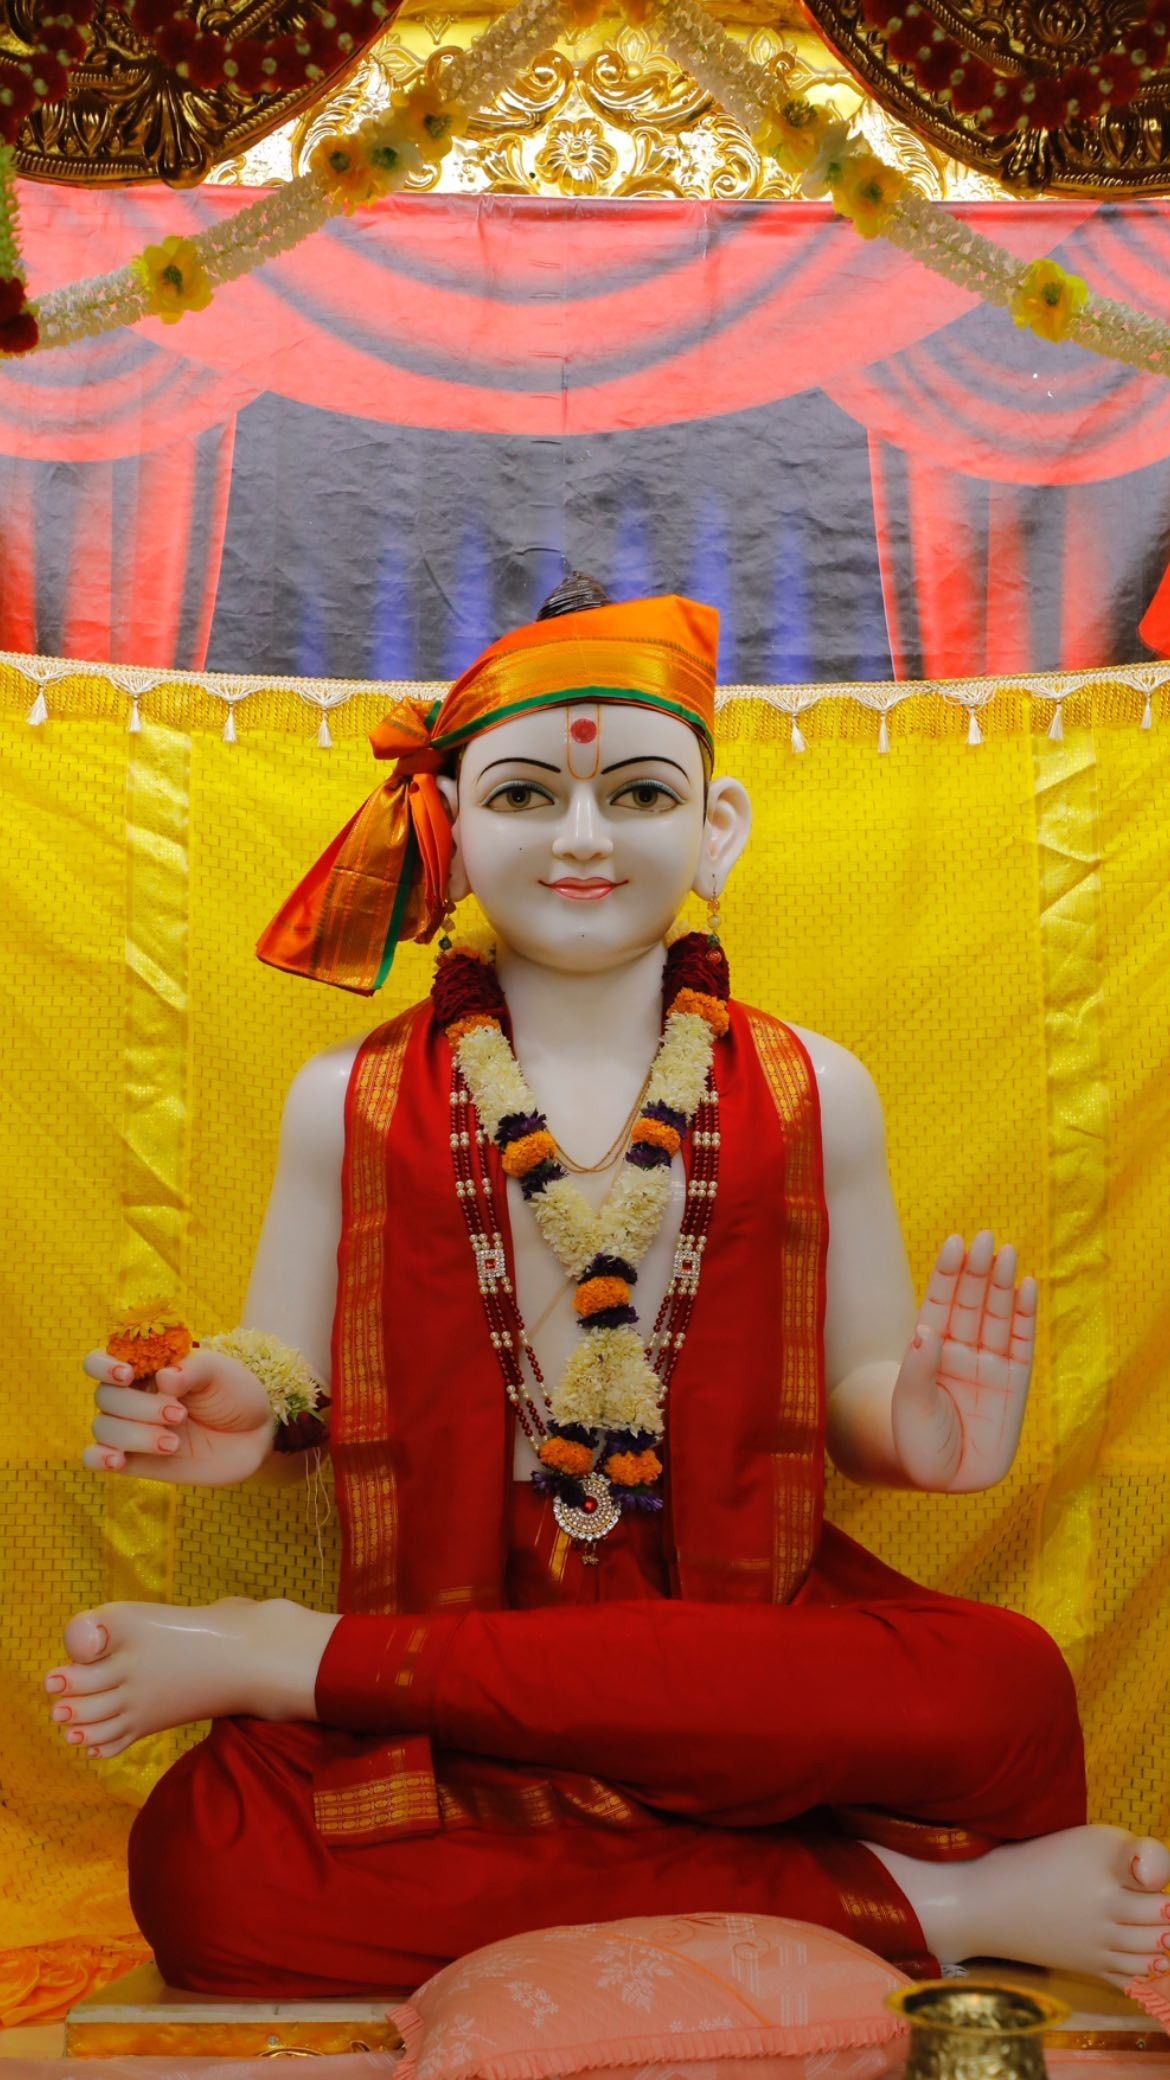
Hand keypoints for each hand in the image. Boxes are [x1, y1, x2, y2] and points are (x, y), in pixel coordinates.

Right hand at [82, 1345, 275, 1485]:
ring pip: (103, 1428)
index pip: (100, 1361)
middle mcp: (132, 1396)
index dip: (103, 1366)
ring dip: (135, 1435)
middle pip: (105, 1397)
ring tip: (174, 1443)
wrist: (254, 1434)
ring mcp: (131, 1429)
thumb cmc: (233, 1393)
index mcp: (145, 1367)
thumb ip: (192, 1370)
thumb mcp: (220, 1372)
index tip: (128, 1375)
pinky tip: (118, 1461)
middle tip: (180, 1414)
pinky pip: (97, 1459)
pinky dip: (99, 1458)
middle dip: (140, 1408)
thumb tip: (163, 1378)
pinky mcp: (135, 1460)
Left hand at [891, 1231, 1036, 1492]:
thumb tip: (926, 1329)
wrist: (942, 1477)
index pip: (940, 1302)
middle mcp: (961, 1350)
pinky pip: (1022, 1344)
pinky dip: (1026, 1316)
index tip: (953, 1243)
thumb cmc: (916, 1442)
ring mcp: (989, 1365)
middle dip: (977, 1271)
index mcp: (931, 1349)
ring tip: (1007, 1252)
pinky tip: (1027, 1287)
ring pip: (997, 1317)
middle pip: (971, 1302)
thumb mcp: (908, 1406)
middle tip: (984, 1237)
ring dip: (1002, 1285)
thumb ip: (917, 1370)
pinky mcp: (1014, 1383)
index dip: (947, 1274)